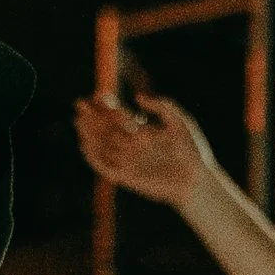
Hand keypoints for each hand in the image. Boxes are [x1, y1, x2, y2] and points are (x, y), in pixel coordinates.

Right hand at [73, 93, 214, 207]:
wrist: (195, 180)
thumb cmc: (191, 151)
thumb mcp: (180, 122)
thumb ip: (162, 106)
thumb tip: (138, 97)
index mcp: (141, 132)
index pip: (118, 116)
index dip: (106, 106)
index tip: (99, 94)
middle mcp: (130, 146)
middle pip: (104, 129)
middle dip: (91, 116)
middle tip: (79, 103)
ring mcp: (125, 161)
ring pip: (100, 145)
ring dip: (88, 132)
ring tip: (79, 119)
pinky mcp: (122, 176)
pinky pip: (102, 165)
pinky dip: (92, 155)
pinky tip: (85, 142)